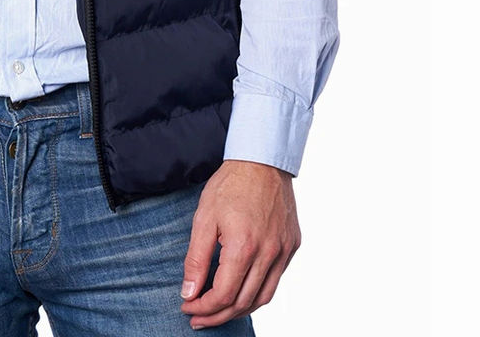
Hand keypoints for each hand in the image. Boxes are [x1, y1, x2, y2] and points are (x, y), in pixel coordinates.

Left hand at [180, 159, 300, 328]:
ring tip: (218, 312)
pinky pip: (275, 281)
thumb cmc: (230, 185)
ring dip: (239, 310)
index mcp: (243, 246)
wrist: (262, 161)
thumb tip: (189, 292)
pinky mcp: (292, 246)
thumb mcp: (204, 218)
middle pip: (243, 303)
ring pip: (263, 298)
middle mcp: (268, 254)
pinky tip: (241, 291)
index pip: (223, 295)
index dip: (203, 307)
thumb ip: (196, 258)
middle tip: (198, 318)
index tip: (187, 307)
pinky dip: (257, 293)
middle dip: (218, 315)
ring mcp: (284, 251)